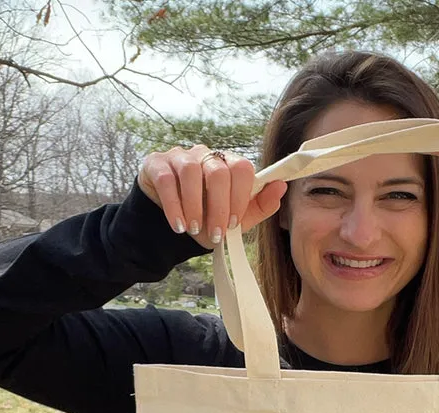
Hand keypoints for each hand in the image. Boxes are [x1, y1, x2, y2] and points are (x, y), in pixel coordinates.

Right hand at [138, 145, 287, 249]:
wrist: (173, 223)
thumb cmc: (206, 217)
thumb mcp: (235, 219)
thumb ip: (259, 205)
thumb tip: (281, 186)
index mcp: (227, 164)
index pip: (241, 167)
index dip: (240, 196)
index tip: (233, 223)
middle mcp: (205, 155)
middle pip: (218, 171)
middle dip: (218, 206)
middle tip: (215, 232)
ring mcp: (180, 156)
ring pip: (190, 171)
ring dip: (194, 205)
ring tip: (192, 228)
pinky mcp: (157, 164)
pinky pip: (167, 179)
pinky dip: (173, 205)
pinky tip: (178, 224)